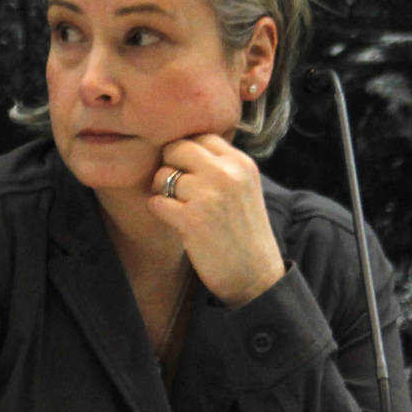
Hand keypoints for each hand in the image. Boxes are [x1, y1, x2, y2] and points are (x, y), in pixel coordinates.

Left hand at [149, 134, 285, 305]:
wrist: (255, 275)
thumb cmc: (242, 231)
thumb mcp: (243, 187)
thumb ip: (219, 165)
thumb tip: (180, 145)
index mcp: (241, 163)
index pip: (200, 136)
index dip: (186, 153)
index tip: (187, 172)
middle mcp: (227, 174)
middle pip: (176, 148)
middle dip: (169, 166)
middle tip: (176, 189)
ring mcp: (209, 195)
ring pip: (162, 175)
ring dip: (162, 192)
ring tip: (178, 208)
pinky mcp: (192, 219)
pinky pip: (156, 201)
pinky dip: (159, 211)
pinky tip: (175, 222)